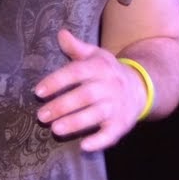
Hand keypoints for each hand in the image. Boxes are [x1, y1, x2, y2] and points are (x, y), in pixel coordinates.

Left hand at [33, 29, 148, 153]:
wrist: (140, 88)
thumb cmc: (108, 73)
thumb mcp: (96, 56)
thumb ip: (77, 48)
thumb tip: (61, 33)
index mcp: (99, 68)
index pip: (76, 72)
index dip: (57, 81)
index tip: (38, 92)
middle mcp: (109, 86)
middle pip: (84, 95)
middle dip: (62, 105)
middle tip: (41, 116)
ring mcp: (116, 106)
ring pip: (96, 114)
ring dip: (75, 122)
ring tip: (55, 129)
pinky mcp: (121, 124)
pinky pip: (111, 134)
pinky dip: (99, 141)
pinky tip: (84, 146)